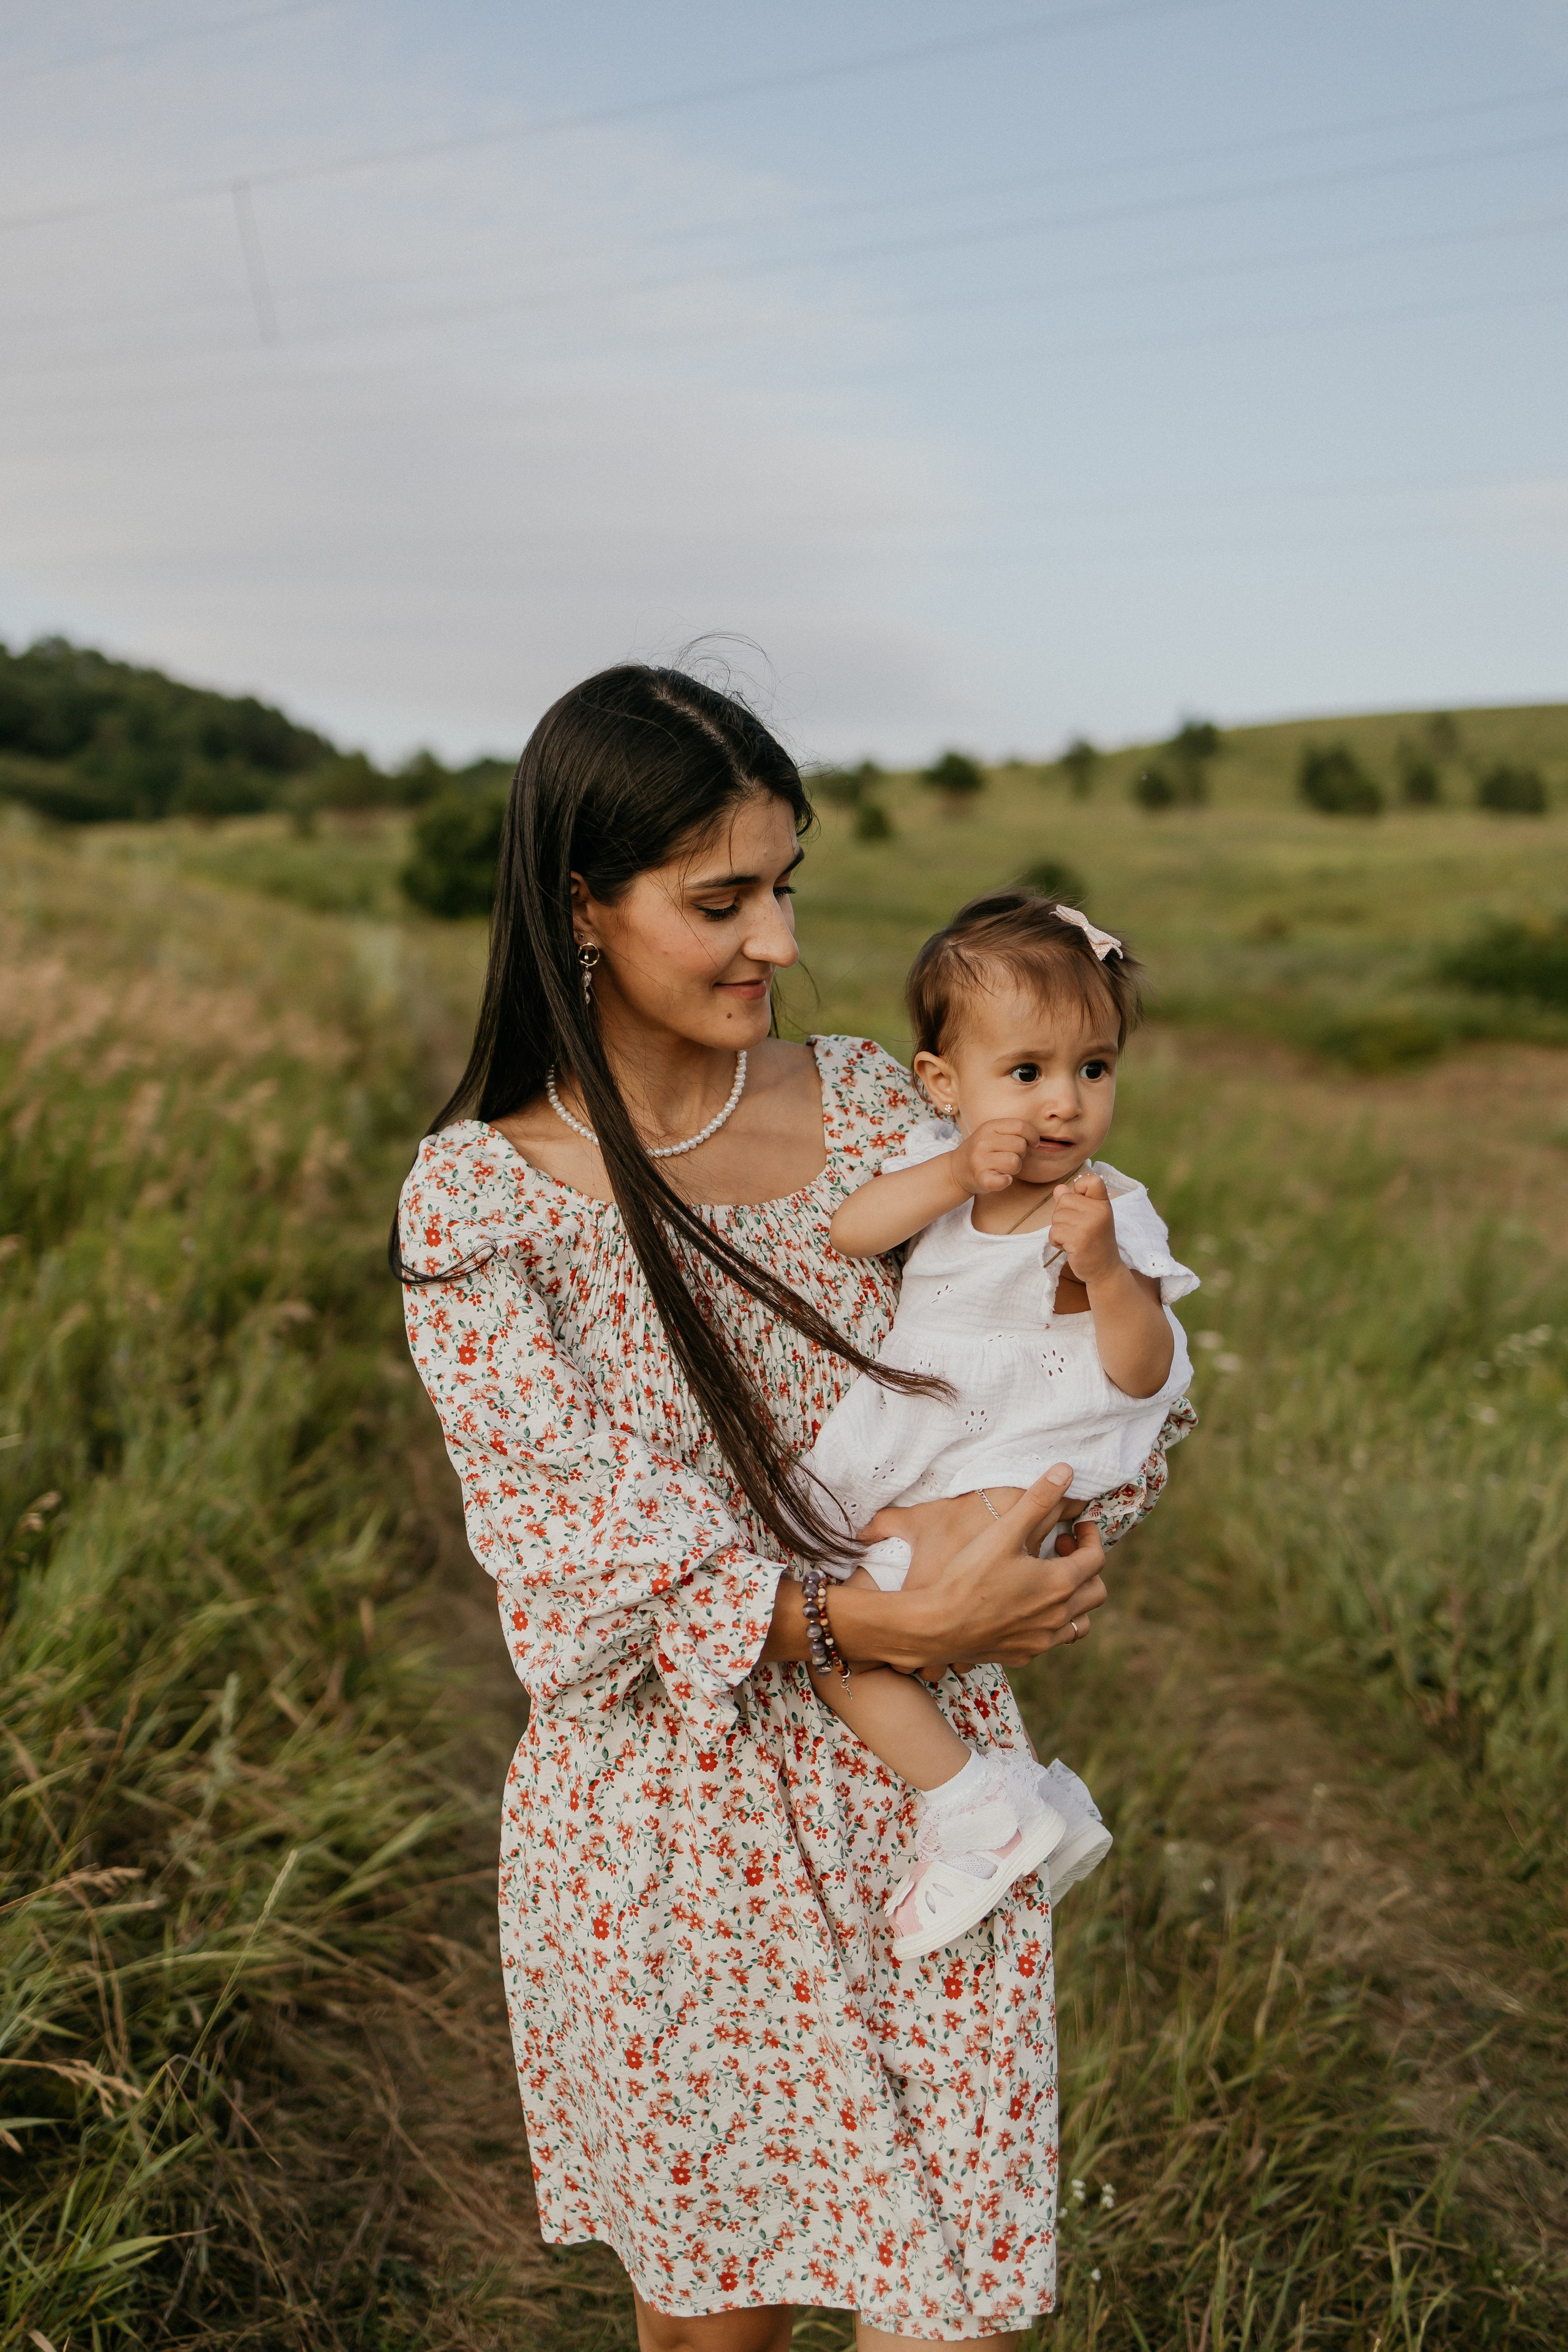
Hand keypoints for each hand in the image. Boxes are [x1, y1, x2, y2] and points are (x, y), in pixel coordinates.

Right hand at [863, 1467, 1107, 1677]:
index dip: (1091, 1537)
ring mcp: (1042, 1640)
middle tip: (1062, 1550)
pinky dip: (1051, 1623)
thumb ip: (1037, 1500)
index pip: (1097, 1558)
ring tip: (1050, 1581)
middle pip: (1097, 1592)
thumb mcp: (1004, 1531)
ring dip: (1075, 1600)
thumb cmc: (968, 1576)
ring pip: (1080, 1623)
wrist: (937, 1627)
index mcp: (1060, 1583)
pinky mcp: (1024, 1655)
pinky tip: (1025, 1607)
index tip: (1077, 1527)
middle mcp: (1058, 1616)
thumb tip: (1066, 1470)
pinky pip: (1052, 1640)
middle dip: (1087, 1568)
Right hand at [950, 1118, 1037, 1196]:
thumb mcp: (992, 1134)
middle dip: (1022, 1153)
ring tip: (1005, 1168)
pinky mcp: (980, 1178)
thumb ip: (1012, 1131)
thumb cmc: (981, 1152)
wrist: (955, 1170)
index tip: (1034, 1143)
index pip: (1021, 1126)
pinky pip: (1004, 1180)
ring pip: (1015, 1162)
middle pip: (1021, 1145)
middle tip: (1010, 1157)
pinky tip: (1002, 1179)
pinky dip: (1006, 1181)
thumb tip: (1037, 1139)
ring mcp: (980, 1160)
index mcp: (988, 1127)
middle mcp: (983, 1141)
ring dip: (1015, 1168)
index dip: (1032, 1135)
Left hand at [1047, 1171, 1120, 1284]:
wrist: (1105, 1269)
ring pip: (1056, 1217)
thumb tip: (1058, 1188)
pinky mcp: (1078, 1239)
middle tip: (1076, 1230)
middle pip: (1064, 1200)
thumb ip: (1074, 1202)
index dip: (1079, 1188)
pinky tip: (1069, 1247)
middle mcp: (1099, 1211)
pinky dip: (1056, 1241)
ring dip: (1059, 1230)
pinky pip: (1054, 1232)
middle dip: (1063, 1215)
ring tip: (1073, 1239)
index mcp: (1103, 1204)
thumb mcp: (1089, 1218)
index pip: (1092, 1180)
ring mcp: (1089, 1225)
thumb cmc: (1096, 1242)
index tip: (1081, 1203)